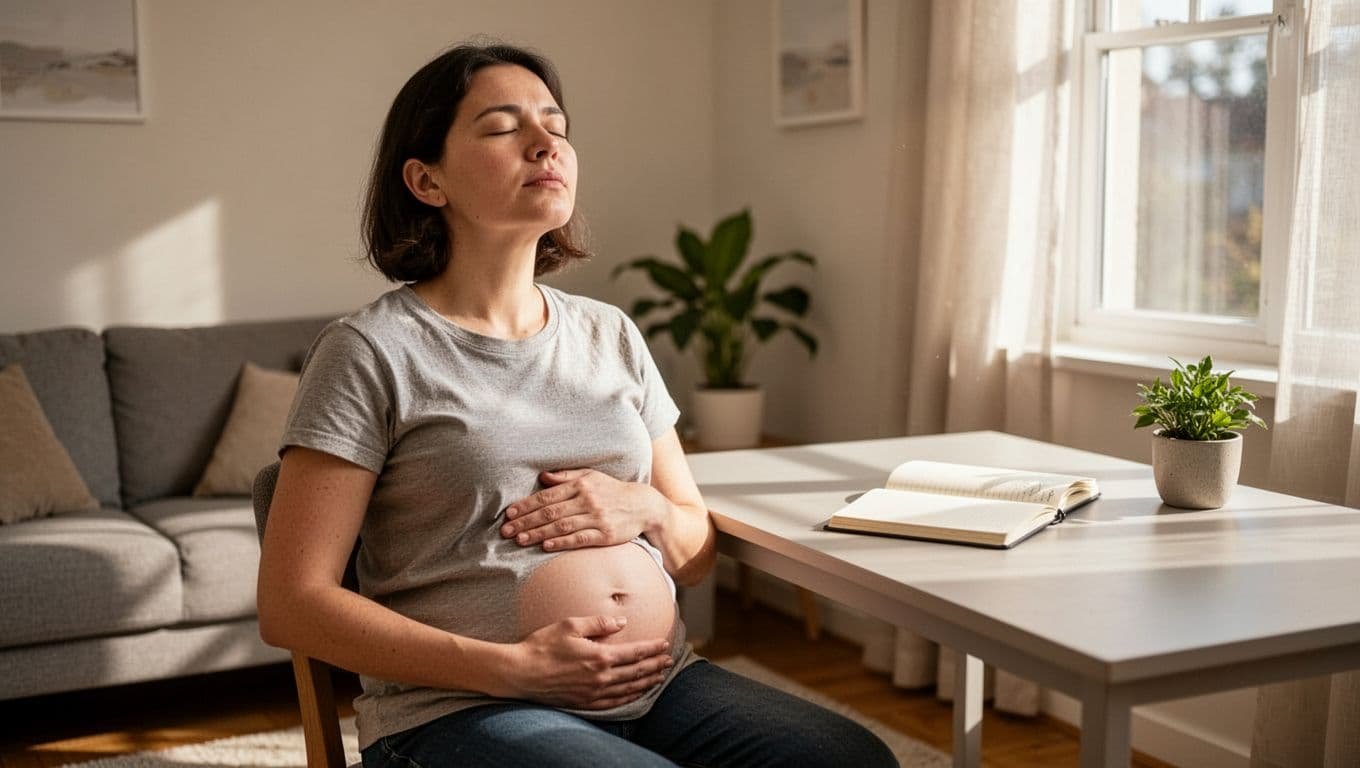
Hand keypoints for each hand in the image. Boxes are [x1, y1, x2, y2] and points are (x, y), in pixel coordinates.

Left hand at [502, 469, 665, 550]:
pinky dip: (562, 542)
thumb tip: (542, 477)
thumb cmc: (612, 490)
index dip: (527, 505)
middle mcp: (587, 500)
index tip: (510, 514)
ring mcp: (596, 518)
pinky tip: (546, 546)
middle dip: (526, 521)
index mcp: (581, 485)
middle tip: (506, 530)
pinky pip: (579, 539)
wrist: (643, 505)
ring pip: (562, 526)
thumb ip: (566, 476)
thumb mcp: (591, 476)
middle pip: (551, 512)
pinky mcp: (605, 534)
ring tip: (520, 539)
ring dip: (538, 533)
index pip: (548, 495)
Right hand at [502, 615, 673, 708]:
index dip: (652, 648)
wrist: (520, 673)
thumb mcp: (570, 625)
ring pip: (628, 688)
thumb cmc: (542, 646)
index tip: (664, 644)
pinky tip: (636, 693)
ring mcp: (593, 693)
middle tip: (669, 660)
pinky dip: (629, 697)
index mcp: (599, 656)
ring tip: (659, 677)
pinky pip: (614, 702)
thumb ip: (599, 623)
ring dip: (646, 682)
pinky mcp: (585, 702)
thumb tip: (622, 622)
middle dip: (655, 665)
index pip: (634, 652)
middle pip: (636, 671)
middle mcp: (600, 677)